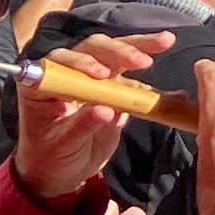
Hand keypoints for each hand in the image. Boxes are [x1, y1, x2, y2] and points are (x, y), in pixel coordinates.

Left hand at [13, 29, 158, 202]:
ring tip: (165, 41)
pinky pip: (130, 79)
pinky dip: (149, 79)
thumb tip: (107, 110)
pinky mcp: (111, 90)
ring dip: (139, 47)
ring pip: (114, 55)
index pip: (62, 62)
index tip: (103, 74)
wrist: (61, 172)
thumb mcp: (63, 145)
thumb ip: (83, 125)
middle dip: (119, 50)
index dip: (83, 63)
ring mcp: (91, 79)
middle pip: (93, 49)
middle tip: (142, 60)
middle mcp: (67, 73)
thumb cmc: (51, 157)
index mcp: (45, 83)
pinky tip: (170, 76)